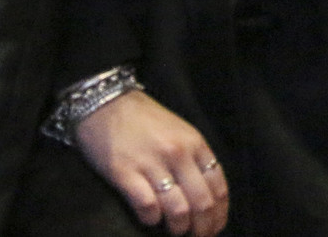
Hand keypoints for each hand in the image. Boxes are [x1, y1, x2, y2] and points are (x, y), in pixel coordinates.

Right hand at [75, 90, 229, 235]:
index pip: (218, 187)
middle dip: (203, 227)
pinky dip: (151, 219)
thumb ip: (194, 159)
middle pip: (202, 202)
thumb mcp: (181, 133)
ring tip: (175, 233)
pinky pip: (146, 204)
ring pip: (177, 208)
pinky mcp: (124, 172)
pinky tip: (150, 220)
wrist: (108, 103)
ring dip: (179, 228)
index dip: (219, 214)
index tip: (215, 227)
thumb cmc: (146, 121)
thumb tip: (205, 195)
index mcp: (196, 145)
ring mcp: (152, 163)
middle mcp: (179, 154)